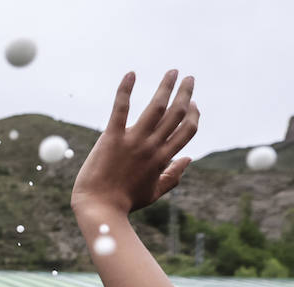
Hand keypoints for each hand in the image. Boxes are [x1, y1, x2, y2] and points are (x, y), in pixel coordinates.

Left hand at [71, 71, 198, 217]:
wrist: (99, 207)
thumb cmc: (124, 202)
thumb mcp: (154, 192)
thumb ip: (173, 176)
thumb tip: (188, 160)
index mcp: (163, 158)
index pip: (187, 131)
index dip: (194, 115)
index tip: (194, 104)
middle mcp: (152, 147)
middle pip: (176, 114)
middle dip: (186, 93)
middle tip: (189, 78)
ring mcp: (133, 141)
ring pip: (157, 107)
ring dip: (167, 86)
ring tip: (173, 72)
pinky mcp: (112, 137)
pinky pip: (120, 108)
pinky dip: (126, 89)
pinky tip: (131, 73)